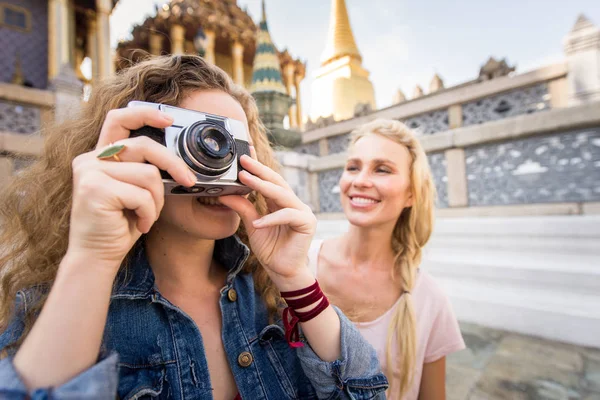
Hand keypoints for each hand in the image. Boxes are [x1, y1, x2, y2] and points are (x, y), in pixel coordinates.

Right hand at [66, 107, 195, 272]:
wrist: (97, 256)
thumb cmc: (120, 224)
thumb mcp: (135, 190)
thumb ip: (144, 169)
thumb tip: (177, 158)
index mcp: (100, 155)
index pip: (119, 119)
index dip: (145, 113)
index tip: (170, 119)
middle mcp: (90, 159)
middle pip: (144, 145)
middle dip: (173, 164)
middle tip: (189, 181)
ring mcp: (90, 172)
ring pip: (148, 174)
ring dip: (157, 200)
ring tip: (147, 216)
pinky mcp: (95, 189)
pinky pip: (142, 195)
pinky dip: (150, 213)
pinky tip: (140, 225)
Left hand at [219, 152, 316, 287]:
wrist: (283, 272)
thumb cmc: (271, 249)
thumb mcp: (252, 225)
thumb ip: (243, 208)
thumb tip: (224, 193)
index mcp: (281, 202)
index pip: (269, 180)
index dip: (257, 168)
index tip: (244, 155)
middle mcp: (293, 203)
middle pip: (277, 181)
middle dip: (259, 170)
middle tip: (243, 160)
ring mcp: (302, 212)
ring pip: (282, 194)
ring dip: (262, 186)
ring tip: (245, 179)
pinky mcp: (307, 223)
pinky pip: (287, 215)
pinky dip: (271, 218)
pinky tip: (257, 223)